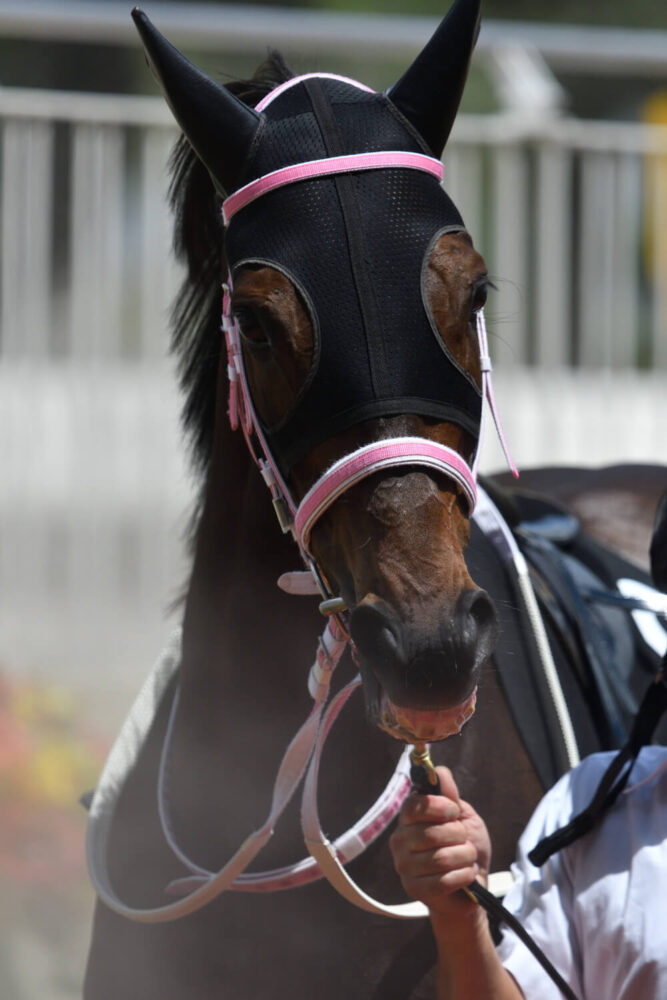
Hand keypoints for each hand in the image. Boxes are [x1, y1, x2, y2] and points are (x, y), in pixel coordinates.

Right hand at [390, 766, 490, 921]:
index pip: (414, 806)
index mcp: (408, 818)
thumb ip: (450, 795)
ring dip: (465, 858)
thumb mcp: (463, 816)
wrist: (472, 886)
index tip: (454, 811)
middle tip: (464, 841)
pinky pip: (443, 881)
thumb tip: (438, 771)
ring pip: (440, 858)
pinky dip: (463, 876)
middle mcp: (400, 841)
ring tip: (467, 859)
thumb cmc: (465, 847)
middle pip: (431, 834)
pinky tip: (466, 875)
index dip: (439, 807)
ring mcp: (404, 867)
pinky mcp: (414, 889)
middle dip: (459, 836)